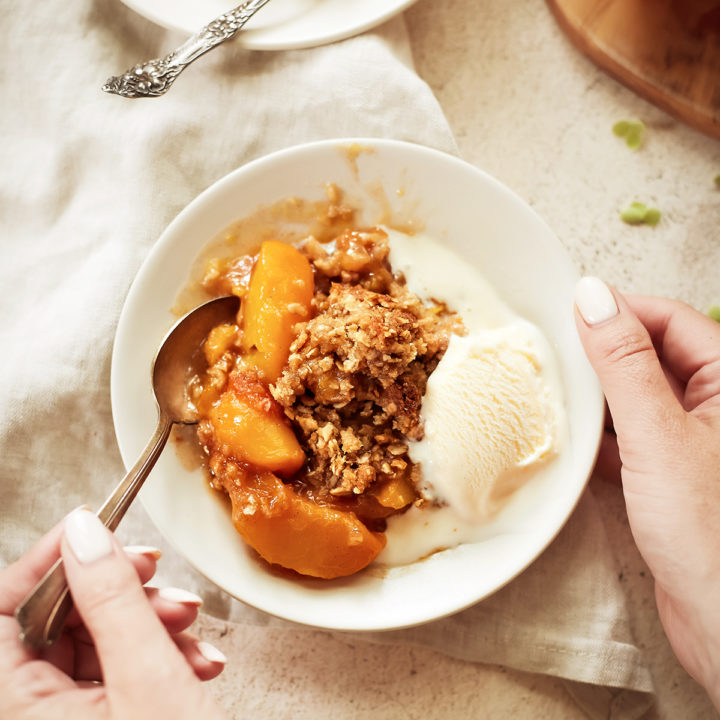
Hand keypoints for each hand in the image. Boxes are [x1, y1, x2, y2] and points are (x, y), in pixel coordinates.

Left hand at [1, 509, 228, 719]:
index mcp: (20, 707)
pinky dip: (160, 653)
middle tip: (153, 571)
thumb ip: (112, 599)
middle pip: (54, 621)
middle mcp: (35, 713)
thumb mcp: (148, 678)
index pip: (2, 610)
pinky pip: (119, 667)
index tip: (90, 531)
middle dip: (115, 590)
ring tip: (189, 619)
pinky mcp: (106, 719)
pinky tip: (197, 658)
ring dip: (149, 621)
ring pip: (94, 640)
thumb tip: (84, 534)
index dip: (45, 563)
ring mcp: (69, 718)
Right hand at [574, 277, 719, 706]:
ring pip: (637, 398)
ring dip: (597, 395)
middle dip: (603, 352)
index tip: (570, 309)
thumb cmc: (709, 533)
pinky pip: (630, 437)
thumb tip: (593, 297)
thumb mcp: (658, 435)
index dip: (621, 309)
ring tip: (553, 390)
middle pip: (653, 355)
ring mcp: (692, 443)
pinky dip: (599, 435)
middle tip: (553, 350)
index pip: (673, 320)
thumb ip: (624, 364)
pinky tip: (571, 438)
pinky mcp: (671, 477)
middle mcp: (716, 408)